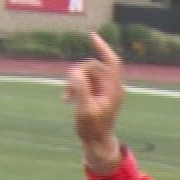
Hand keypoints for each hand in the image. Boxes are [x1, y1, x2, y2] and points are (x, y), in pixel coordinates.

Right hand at [65, 32, 125, 173]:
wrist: (97, 143)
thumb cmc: (93, 129)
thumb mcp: (84, 110)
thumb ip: (80, 90)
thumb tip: (75, 72)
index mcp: (114, 89)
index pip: (111, 62)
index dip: (103, 48)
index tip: (92, 36)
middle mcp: (111, 87)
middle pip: (93, 66)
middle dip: (78, 73)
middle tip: (67, 88)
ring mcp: (104, 90)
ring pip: (86, 74)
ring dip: (74, 82)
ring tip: (66, 97)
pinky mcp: (97, 95)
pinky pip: (84, 82)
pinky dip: (74, 87)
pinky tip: (66, 99)